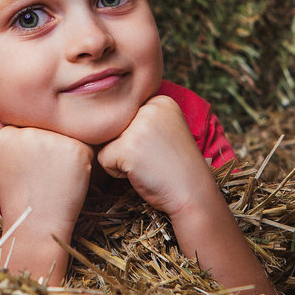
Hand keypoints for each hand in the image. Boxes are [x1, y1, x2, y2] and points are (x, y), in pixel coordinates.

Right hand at [0, 124, 93, 282]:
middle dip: (50, 141)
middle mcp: (27, 131)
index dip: (34, 141)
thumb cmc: (14, 196)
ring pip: (66, 132)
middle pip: (48, 124)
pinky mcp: (75, 149)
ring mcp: (52, 139)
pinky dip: (82, 160)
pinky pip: (84, 145)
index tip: (34, 161)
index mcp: (5, 133)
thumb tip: (3, 116)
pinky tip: (70, 177)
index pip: (28, 121)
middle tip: (47, 169)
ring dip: (66, 149)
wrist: (34, 224)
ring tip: (57, 174)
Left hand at [99, 96, 281, 294]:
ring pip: (107, 142)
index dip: (137, 137)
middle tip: (154, 159)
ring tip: (148, 165)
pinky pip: (103, 159)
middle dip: (127, 147)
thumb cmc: (176, 168)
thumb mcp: (163, 131)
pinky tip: (141, 174)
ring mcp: (138, 126)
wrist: (193, 195)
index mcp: (161, 100)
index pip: (127, 115)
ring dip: (121, 159)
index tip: (160, 149)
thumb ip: (140, 119)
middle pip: (115, 127)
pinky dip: (117, 173)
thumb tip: (101, 120)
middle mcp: (149, 106)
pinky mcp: (126, 147)